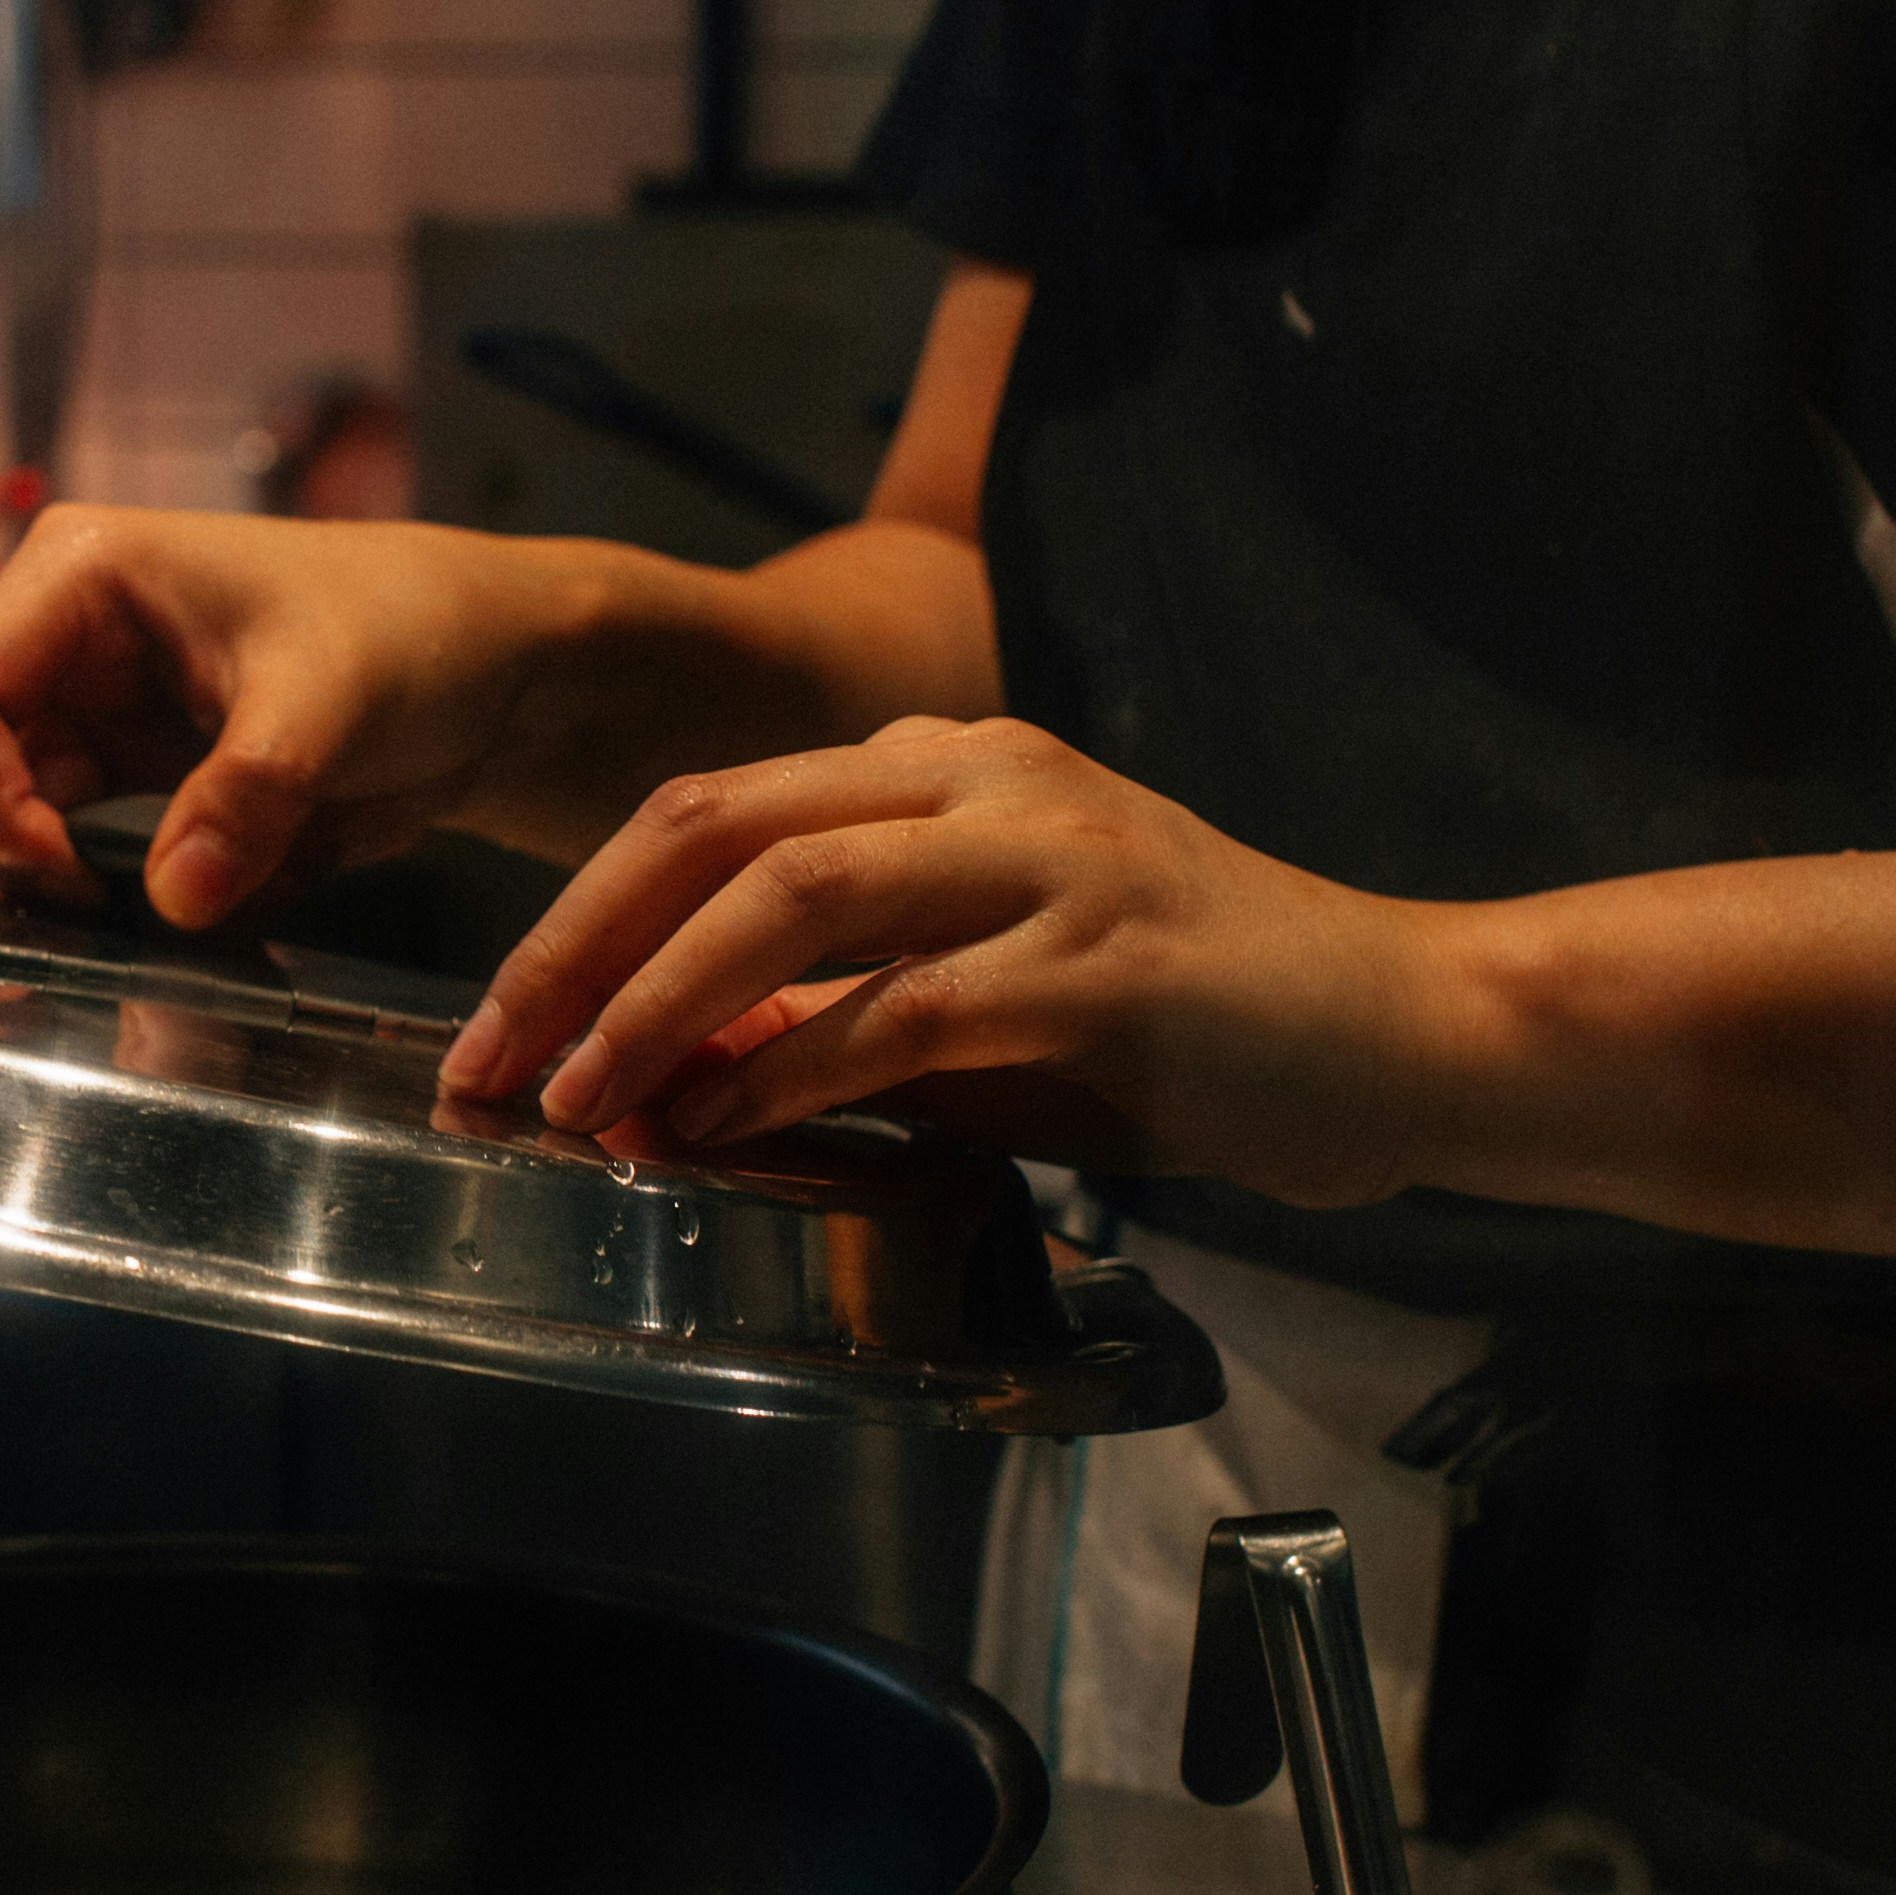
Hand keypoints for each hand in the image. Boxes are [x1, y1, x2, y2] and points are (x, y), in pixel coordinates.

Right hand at [0, 510, 569, 926]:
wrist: (499, 670)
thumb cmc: (414, 632)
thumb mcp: (328, 706)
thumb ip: (245, 801)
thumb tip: (173, 900)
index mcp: (82, 576)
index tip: (57, 870)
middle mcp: (72, 639)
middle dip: (24, 849)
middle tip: (97, 916)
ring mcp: (108, 707)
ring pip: (29, 819)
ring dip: (82, 885)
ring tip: (167, 915)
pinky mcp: (150, 773)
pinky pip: (102, 855)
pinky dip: (147, 896)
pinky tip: (218, 898)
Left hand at [436, 715, 1481, 1206]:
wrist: (1412, 1029)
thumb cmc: (1199, 1027)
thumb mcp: (991, 997)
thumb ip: (845, 1007)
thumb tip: (678, 1060)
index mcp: (948, 769)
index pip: (706, 811)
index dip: (574, 919)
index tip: (491, 1030)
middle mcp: (986, 783)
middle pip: (712, 830)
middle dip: (570, 953)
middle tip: (483, 1065)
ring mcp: (1049, 861)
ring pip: (788, 903)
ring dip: (656, 1010)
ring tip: (576, 1105)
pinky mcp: (1104, 964)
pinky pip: (900, 1006)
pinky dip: (786, 1066)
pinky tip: (714, 1125)